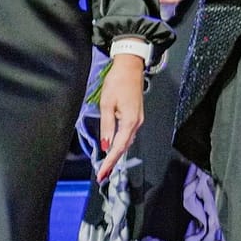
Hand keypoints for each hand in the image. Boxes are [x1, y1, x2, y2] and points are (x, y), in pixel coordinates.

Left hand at [96, 53, 144, 181]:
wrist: (130, 67)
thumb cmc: (117, 82)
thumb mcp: (107, 104)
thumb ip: (107, 126)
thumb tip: (105, 144)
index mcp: (130, 121)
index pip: (118, 147)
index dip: (110, 161)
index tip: (102, 174)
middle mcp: (137, 122)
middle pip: (124, 146)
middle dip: (113, 161)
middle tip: (102, 174)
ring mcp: (138, 119)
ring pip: (127, 141)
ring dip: (117, 153)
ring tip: (106, 165)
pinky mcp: (136, 115)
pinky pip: (128, 134)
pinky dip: (120, 143)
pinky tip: (113, 147)